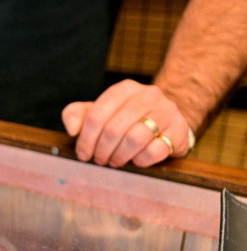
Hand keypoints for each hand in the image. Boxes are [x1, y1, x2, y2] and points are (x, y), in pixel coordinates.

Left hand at [61, 79, 191, 167]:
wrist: (168, 119)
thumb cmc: (126, 118)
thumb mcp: (100, 111)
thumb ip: (77, 115)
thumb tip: (72, 129)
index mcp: (124, 89)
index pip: (96, 115)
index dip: (85, 139)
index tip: (83, 155)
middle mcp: (147, 96)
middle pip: (113, 128)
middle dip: (101, 150)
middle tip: (99, 160)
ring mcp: (166, 112)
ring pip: (135, 138)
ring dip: (119, 156)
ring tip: (114, 161)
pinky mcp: (179, 131)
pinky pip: (154, 150)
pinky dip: (140, 160)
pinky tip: (135, 160)